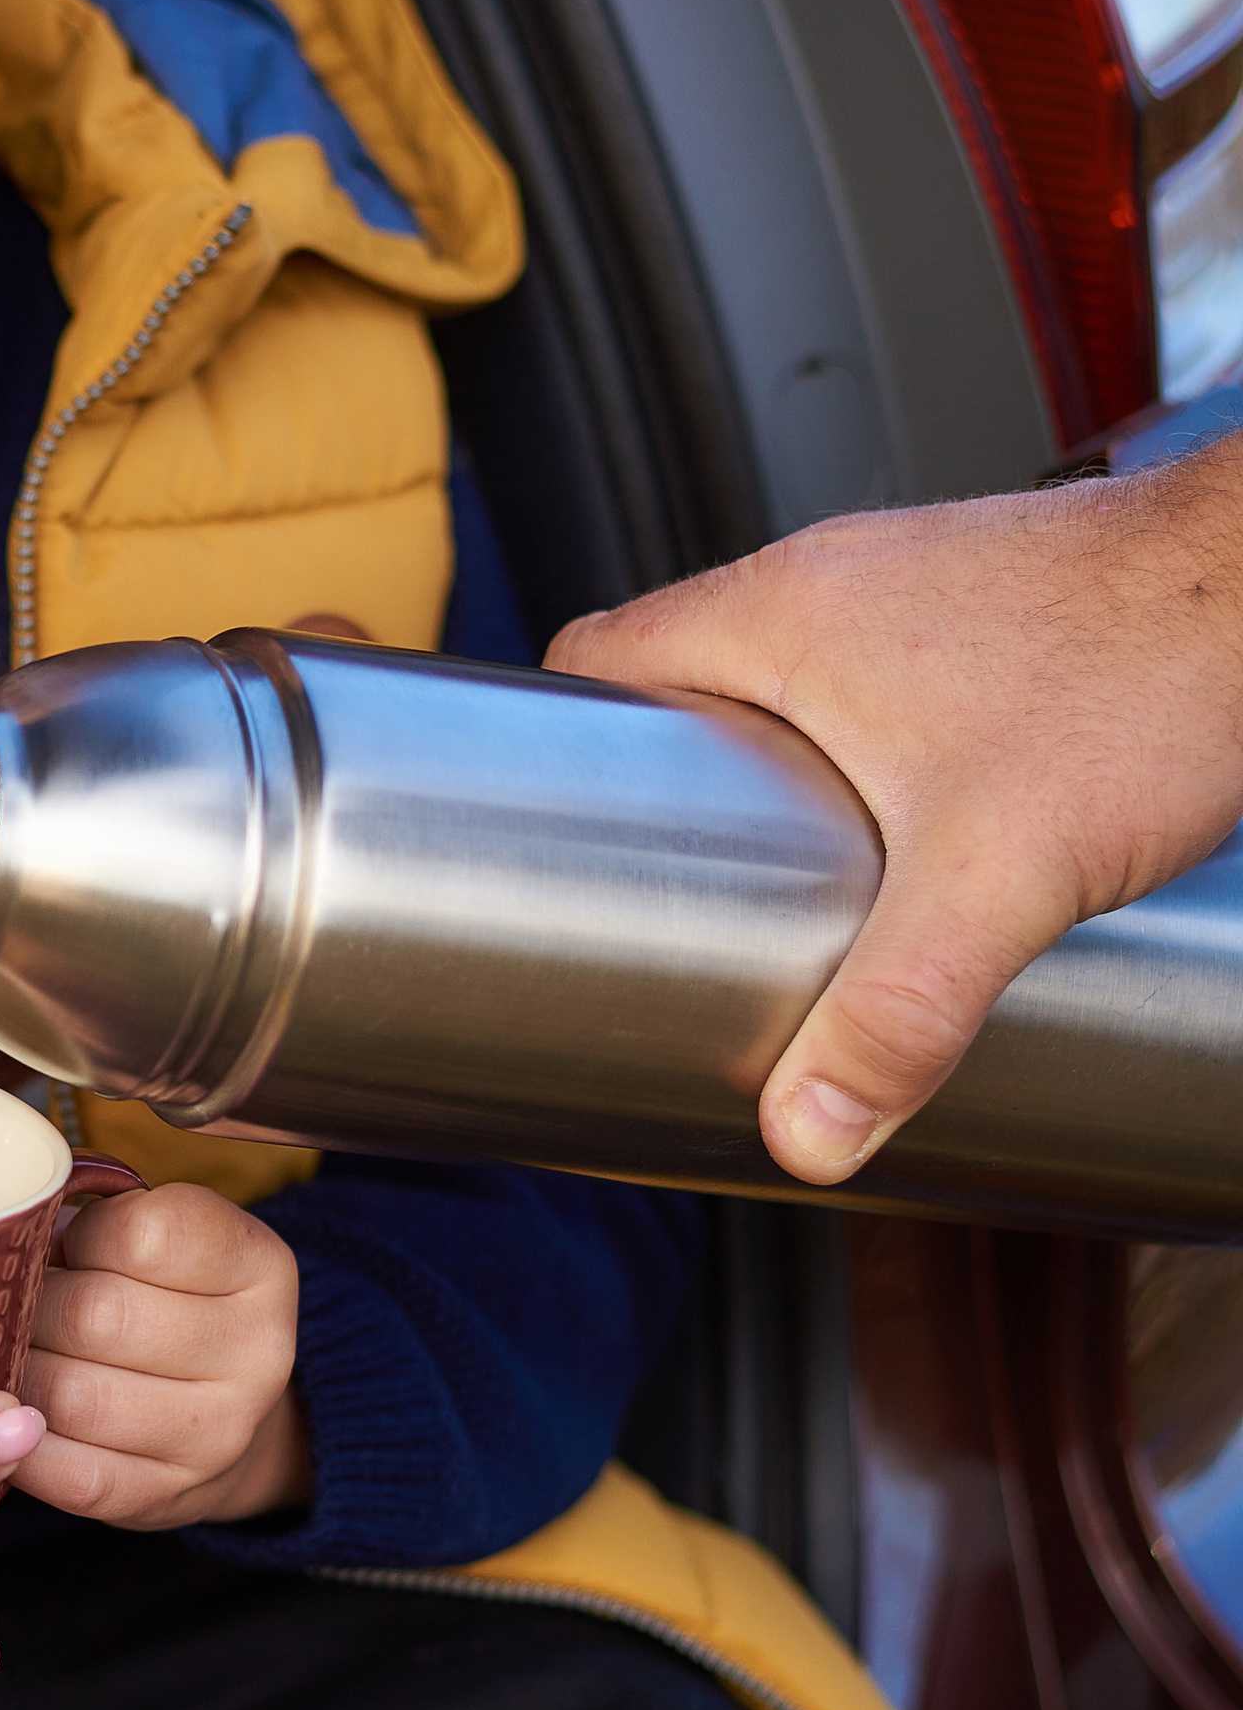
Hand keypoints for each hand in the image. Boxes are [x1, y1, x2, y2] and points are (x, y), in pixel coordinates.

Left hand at [13, 1183, 307, 1528]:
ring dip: (14, 1371)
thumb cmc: (163, 1306)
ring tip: (1, 1352)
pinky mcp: (165, 1496)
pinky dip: (18, 1440)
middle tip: (3, 1302)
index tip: (66, 1246)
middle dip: (29, 1304)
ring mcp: (219, 1434)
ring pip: (72, 1395)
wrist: (213, 1419)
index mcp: (263, 1266)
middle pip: (96, 1316)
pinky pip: (65, 1470)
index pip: (145, 1234)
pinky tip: (7, 1414)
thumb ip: (100, 1220)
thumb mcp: (164, 1241)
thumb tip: (1, 1235)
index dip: (80, 1234)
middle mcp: (259, 1353)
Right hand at [549, 441, 1242, 1183]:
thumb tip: (808, 1127)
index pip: (596, 654)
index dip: (559, 748)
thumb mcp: (997, 875)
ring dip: (780, 785)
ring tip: (795, 893)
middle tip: (680, 907)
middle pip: (685, 686)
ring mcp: (914, 589)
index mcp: (780, 613)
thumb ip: (896, 1012)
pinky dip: (871, 762)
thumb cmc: (1150, 666)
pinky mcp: (989, 612)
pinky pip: (877, 685)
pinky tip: (926, 841)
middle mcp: (834, 582)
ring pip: (790, 690)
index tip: (559, 841)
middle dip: (673, 800)